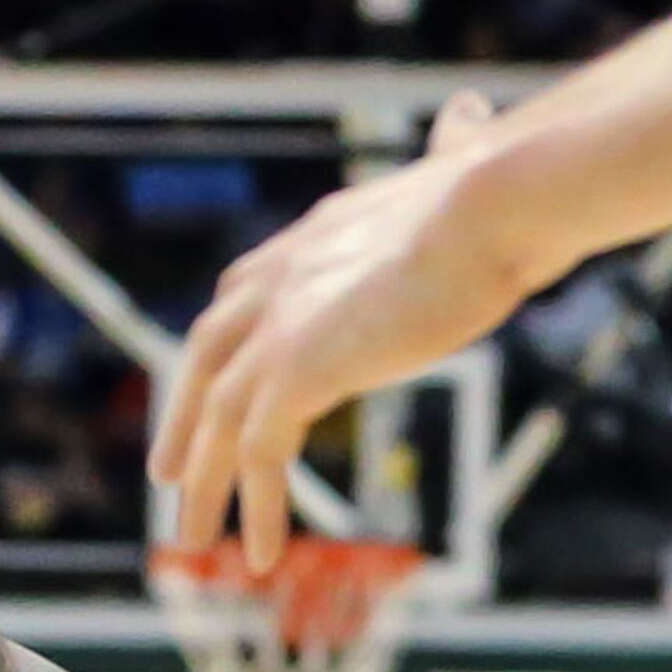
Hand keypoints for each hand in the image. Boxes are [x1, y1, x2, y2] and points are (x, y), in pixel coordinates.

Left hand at [151, 90, 558, 569]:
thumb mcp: (463, 171)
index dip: (223, 343)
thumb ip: (456, 155)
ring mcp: (281, 326)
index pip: (241, 293)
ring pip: (220, 418)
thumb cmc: (501, 190)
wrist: (493, 204)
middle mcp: (282, 277)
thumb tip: (476, 119)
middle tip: (169, 471)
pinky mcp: (296, 371)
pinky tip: (259, 551)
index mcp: (314, 234)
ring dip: (205, 482)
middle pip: (207, 356)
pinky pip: (259, 454)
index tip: (212, 379)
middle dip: (187, 414)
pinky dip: (255, 504)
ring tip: (193, 538)